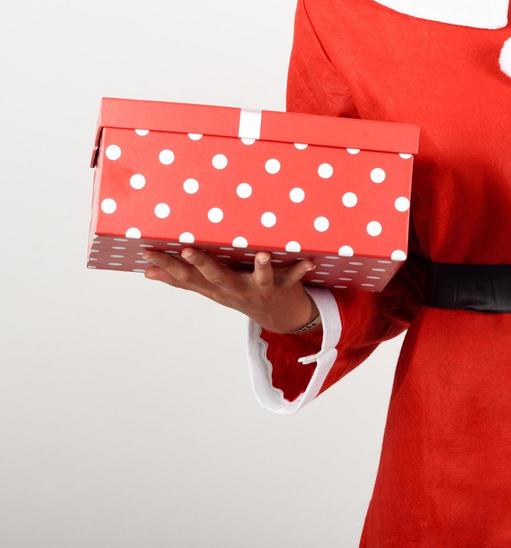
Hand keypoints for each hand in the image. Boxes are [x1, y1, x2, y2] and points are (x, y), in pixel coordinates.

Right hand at [141, 247, 319, 334]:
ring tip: (263, 255)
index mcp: (215, 288)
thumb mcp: (209, 290)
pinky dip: (301, 269)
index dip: (166, 265)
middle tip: (187, 250)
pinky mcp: (284, 286)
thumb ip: (181, 280)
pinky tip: (308, 261)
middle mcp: (235, 290)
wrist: (280, 317)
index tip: (146, 251)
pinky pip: (294, 277)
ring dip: (262, 268)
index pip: (186, 277)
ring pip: (259, 279)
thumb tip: (147, 271)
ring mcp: (260, 289)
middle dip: (201, 264)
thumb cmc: (240, 295)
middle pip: (216, 278)